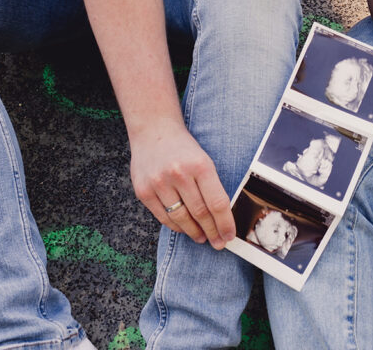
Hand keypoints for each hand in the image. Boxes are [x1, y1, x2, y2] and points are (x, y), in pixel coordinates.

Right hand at [130, 121, 235, 248]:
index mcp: (200, 165)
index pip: (217, 203)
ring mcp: (159, 183)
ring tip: (202, 237)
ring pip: (181, 219)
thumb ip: (211, 186)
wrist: (154, 130)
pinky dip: (176, 226)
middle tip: (218, 242)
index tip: (229, 236)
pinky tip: (184, 228)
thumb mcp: (203, 159)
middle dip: (211, 232)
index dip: (225, 223)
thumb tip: (222, 217)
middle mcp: (179, 174)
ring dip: (194, 232)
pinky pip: (163, 217)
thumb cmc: (183, 147)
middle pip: (200, 213)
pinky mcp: (143, 191)